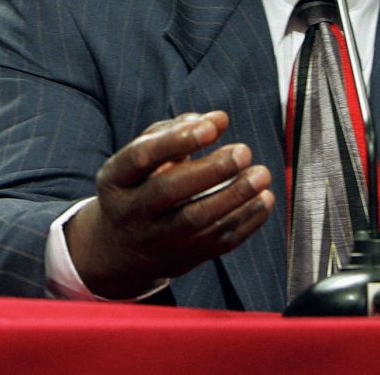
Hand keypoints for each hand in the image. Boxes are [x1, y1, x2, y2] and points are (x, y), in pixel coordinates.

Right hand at [65, 111, 274, 298]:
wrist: (121, 249)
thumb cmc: (137, 186)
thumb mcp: (140, 158)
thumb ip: (174, 132)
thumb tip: (217, 119)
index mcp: (115, 179)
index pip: (142, 157)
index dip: (176, 140)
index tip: (212, 127)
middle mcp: (131, 212)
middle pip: (169, 190)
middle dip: (210, 170)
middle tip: (243, 151)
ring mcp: (156, 239)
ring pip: (196, 220)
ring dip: (235, 196)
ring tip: (261, 174)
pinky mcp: (183, 258)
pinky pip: (217, 241)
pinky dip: (246, 221)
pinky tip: (264, 199)